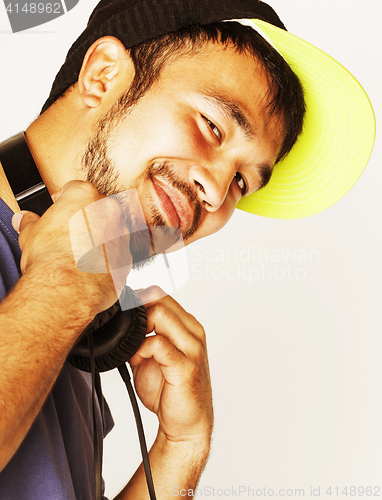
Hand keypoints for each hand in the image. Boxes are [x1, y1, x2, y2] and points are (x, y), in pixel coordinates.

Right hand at [12, 181, 130, 314]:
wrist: (68, 287)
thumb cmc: (52, 258)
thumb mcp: (31, 234)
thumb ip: (31, 222)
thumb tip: (25, 220)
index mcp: (85, 195)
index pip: (74, 190)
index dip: (63, 201)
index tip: (58, 212)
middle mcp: (108, 210)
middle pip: (96, 208)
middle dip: (84, 219)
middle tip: (67, 235)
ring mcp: (121, 233)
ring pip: (110, 230)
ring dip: (98, 238)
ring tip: (78, 254)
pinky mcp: (127, 256)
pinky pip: (116, 253)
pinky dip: (106, 258)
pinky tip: (90, 267)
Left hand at [129, 286, 213, 448]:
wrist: (186, 424)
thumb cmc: (170, 390)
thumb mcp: (152, 356)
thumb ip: (142, 337)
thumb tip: (120, 323)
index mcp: (187, 326)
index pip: (161, 294)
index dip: (137, 300)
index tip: (122, 316)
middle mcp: (193, 332)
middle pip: (159, 298)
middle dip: (135, 312)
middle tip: (124, 332)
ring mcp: (192, 348)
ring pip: (160, 314)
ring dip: (138, 328)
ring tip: (132, 349)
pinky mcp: (185, 366)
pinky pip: (158, 344)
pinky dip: (141, 348)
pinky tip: (136, 360)